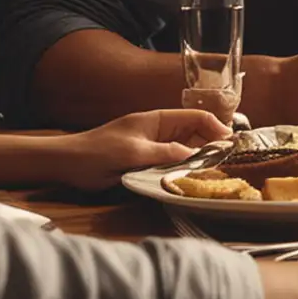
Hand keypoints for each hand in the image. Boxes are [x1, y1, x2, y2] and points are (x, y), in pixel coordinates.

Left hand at [58, 109, 231, 190]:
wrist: (68, 164)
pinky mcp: (147, 164)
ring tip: (216, 173)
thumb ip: (165, 153)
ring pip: (186, 151)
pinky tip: (192, 180)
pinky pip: (172, 164)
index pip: (195, 118)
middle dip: (212, 144)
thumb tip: (196, 157)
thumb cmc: (97, 152)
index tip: (229, 144)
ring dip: (199, 160)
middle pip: (195, 134)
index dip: (215, 128)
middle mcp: (159, 132)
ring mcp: (154, 148)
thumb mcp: (133, 152)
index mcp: (158, 120)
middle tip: (228, 162)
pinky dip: (184, 171)